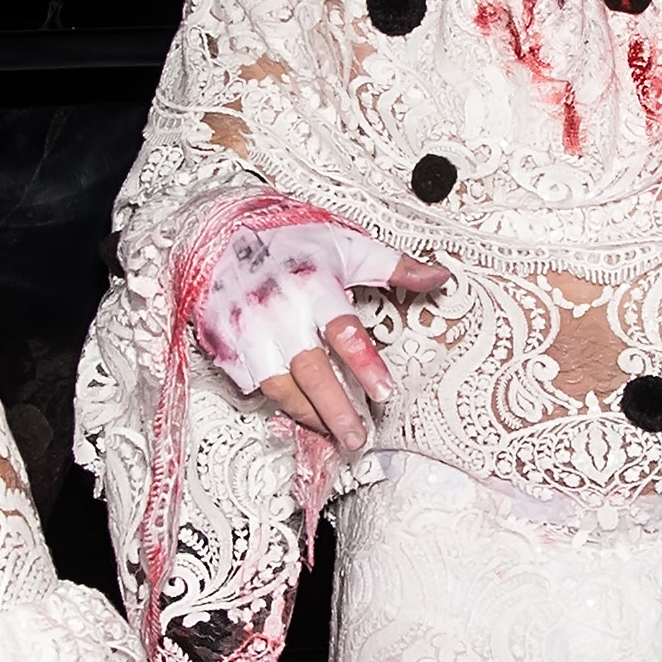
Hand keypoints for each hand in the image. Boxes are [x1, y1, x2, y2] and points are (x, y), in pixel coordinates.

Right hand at [187, 215, 449, 452]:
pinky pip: (247, 381)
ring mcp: (247, 326)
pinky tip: (293, 410)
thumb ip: (393, 266)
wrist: (222, 225)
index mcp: (311, 283)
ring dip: (306, 413)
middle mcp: (278, 307)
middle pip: (310, 369)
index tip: (384, 392)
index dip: (364, 364)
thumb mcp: (346, 245)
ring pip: (277, 383)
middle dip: (335, 409)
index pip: (342, 329)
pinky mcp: (224, 340)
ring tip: (330, 432)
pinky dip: (270, 400)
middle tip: (357, 437)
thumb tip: (439, 277)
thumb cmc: (289, 238)